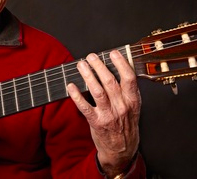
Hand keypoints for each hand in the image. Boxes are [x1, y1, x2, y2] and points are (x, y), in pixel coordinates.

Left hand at [67, 50, 140, 177]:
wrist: (122, 150)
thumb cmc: (126, 125)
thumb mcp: (133, 107)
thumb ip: (128, 90)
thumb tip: (118, 67)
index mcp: (133, 101)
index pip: (129, 78)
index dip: (121, 63)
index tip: (112, 53)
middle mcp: (122, 107)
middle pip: (109, 81)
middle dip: (99, 66)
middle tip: (91, 56)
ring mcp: (109, 115)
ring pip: (96, 91)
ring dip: (87, 75)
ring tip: (81, 65)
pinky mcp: (96, 122)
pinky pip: (84, 106)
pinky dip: (76, 95)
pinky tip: (70, 86)